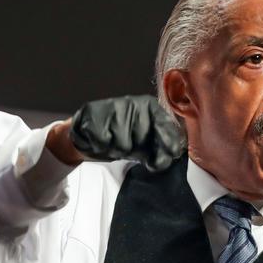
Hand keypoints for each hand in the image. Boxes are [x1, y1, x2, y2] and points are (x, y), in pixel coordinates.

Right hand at [63, 94, 182, 171]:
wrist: (89, 132)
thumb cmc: (122, 137)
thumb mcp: (144, 144)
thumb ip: (158, 151)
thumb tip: (165, 160)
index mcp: (150, 107)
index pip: (164, 123)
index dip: (169, 140)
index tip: (173, 152)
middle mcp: (134, 102)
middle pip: (142, 138)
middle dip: (136, 149)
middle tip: (128, 145)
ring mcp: (113, 106)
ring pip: (122, 143)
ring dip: (117, 149)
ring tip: (113, 142)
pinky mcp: (93, 113)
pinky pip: (103, 142)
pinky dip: (101, 146)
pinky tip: (101, 139)